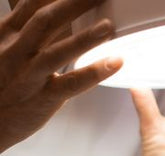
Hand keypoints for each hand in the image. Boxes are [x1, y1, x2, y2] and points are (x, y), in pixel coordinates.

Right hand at [0, 0, 121, 152]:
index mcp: (7, 34)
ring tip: (109, 25)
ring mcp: (31, 74)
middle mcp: (18, 50)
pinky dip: (95, 72)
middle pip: (48, 19)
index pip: (32, 4)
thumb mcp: (4, 50)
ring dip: (87, 36)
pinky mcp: (44, 97)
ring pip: (59, 50)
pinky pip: (72, 83)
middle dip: (74, 4)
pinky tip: (115, 62)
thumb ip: (26, 34)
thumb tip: (54, 18)